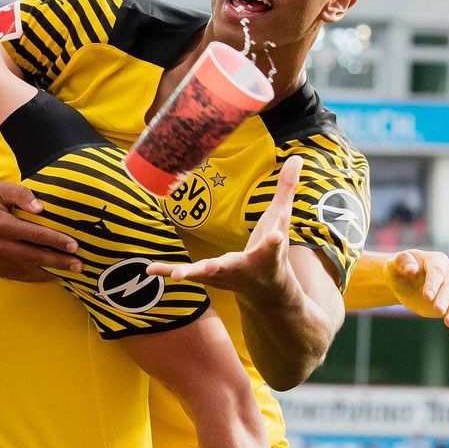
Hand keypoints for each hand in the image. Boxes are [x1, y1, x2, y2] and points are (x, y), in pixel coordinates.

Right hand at [0, 180, 80, 281]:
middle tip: (79, 266)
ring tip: (66, 274)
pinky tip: (42, 276)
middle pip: (33, 256)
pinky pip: (10, 274)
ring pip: (23, 269)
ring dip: (46, 272)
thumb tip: (41, 208)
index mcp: (0, 224)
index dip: (56, 241)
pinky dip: (28, 277)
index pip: (35, 235)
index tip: (74, 246)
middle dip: (58, 262)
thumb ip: (21, 195)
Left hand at [147, 156, 303, 299]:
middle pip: (233, 266)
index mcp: (267, 254)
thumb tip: (298, 157)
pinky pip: (187, 274)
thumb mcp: (282, 220)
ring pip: (206, 274)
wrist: (266, 290)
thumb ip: (287, 189)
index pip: (272, 246)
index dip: (274, 241)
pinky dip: (168, 271)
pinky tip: (150, 269)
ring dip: (192, 273)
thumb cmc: (273, 251)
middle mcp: (244, 268)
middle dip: (222, 266)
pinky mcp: (208, 278)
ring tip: (177, 274)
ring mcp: (224, 276)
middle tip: (212, 266)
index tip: (276, 236)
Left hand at [383, 249, 448, 338]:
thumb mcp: (394, 265)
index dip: (433, 283)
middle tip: (438, 310)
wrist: (405, 283)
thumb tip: (411, 268)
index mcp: (436, 260)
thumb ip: (401, 262)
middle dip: (444, 299)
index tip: (427, 296)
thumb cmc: (400, 271)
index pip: (437, 271)